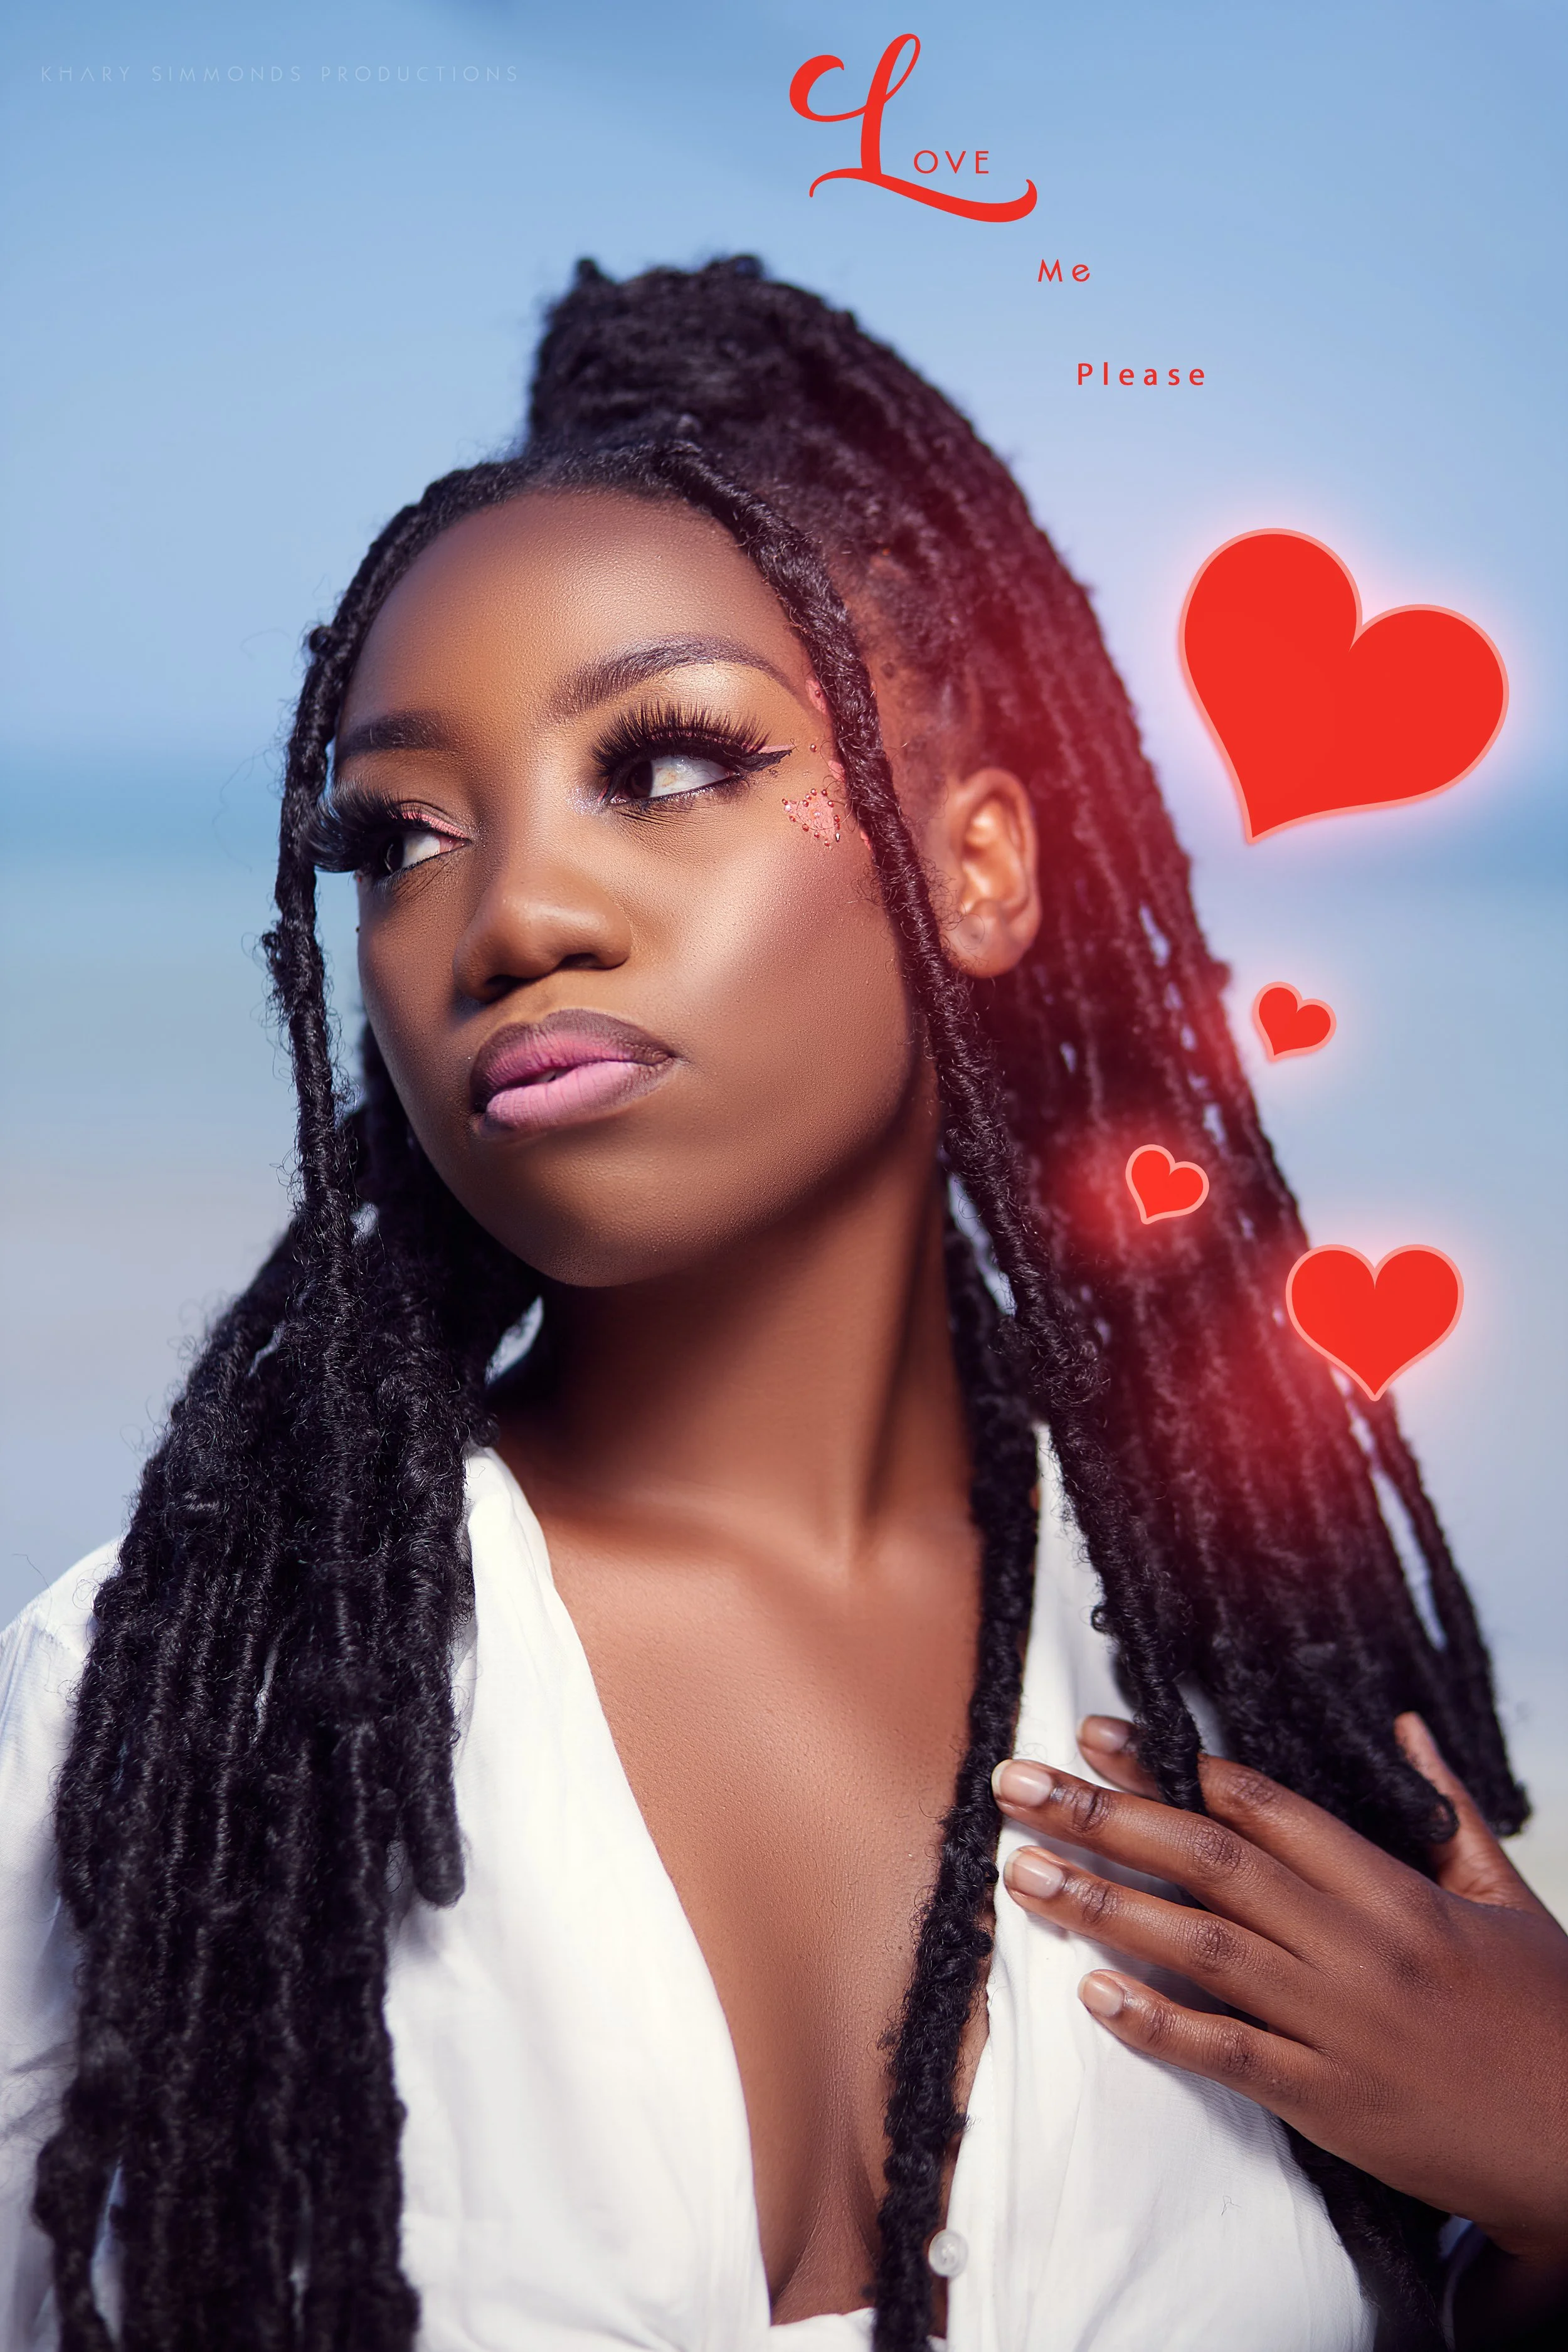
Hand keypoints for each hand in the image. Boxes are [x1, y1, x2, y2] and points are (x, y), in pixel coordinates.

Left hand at [992, 1714, 1567, 2271]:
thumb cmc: (1551, 2014)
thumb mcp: (1507, 1895)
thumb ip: (1445, 1806)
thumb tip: (1404, 1723)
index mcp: (1395, 1888)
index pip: (1265, 1806)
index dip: (1174, 1765)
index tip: (1101, 1733)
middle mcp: (1357, 1945)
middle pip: (1210, 1861)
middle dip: (1105, 1813)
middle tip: (1018, 1782)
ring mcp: (1339, 2023)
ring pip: (1202, 1948)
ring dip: (1104, 1904)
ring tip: (1024, 1870)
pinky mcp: (1332, 2101)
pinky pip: (1230, 2054)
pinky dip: (1160, 2024)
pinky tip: (1096, 1993)